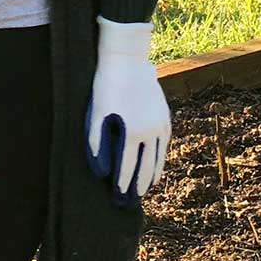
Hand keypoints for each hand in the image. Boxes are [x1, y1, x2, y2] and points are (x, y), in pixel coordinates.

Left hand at [85, 17, 170, 206]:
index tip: (117, 199)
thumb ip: (96, 144)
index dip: (121, 186)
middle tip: (131, 202)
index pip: (127, 168)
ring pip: (159, 158)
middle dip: (138, 187)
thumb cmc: (105, 85)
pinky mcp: (165, 117)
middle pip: (146, 168)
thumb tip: (101, 173)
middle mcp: (151, 132)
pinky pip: (164, 145)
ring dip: (152, 176)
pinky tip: (155, 165)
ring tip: (145, 189)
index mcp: (133, 132)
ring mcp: (161, 124)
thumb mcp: (95, 113)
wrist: (127, 58)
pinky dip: (159, 158)